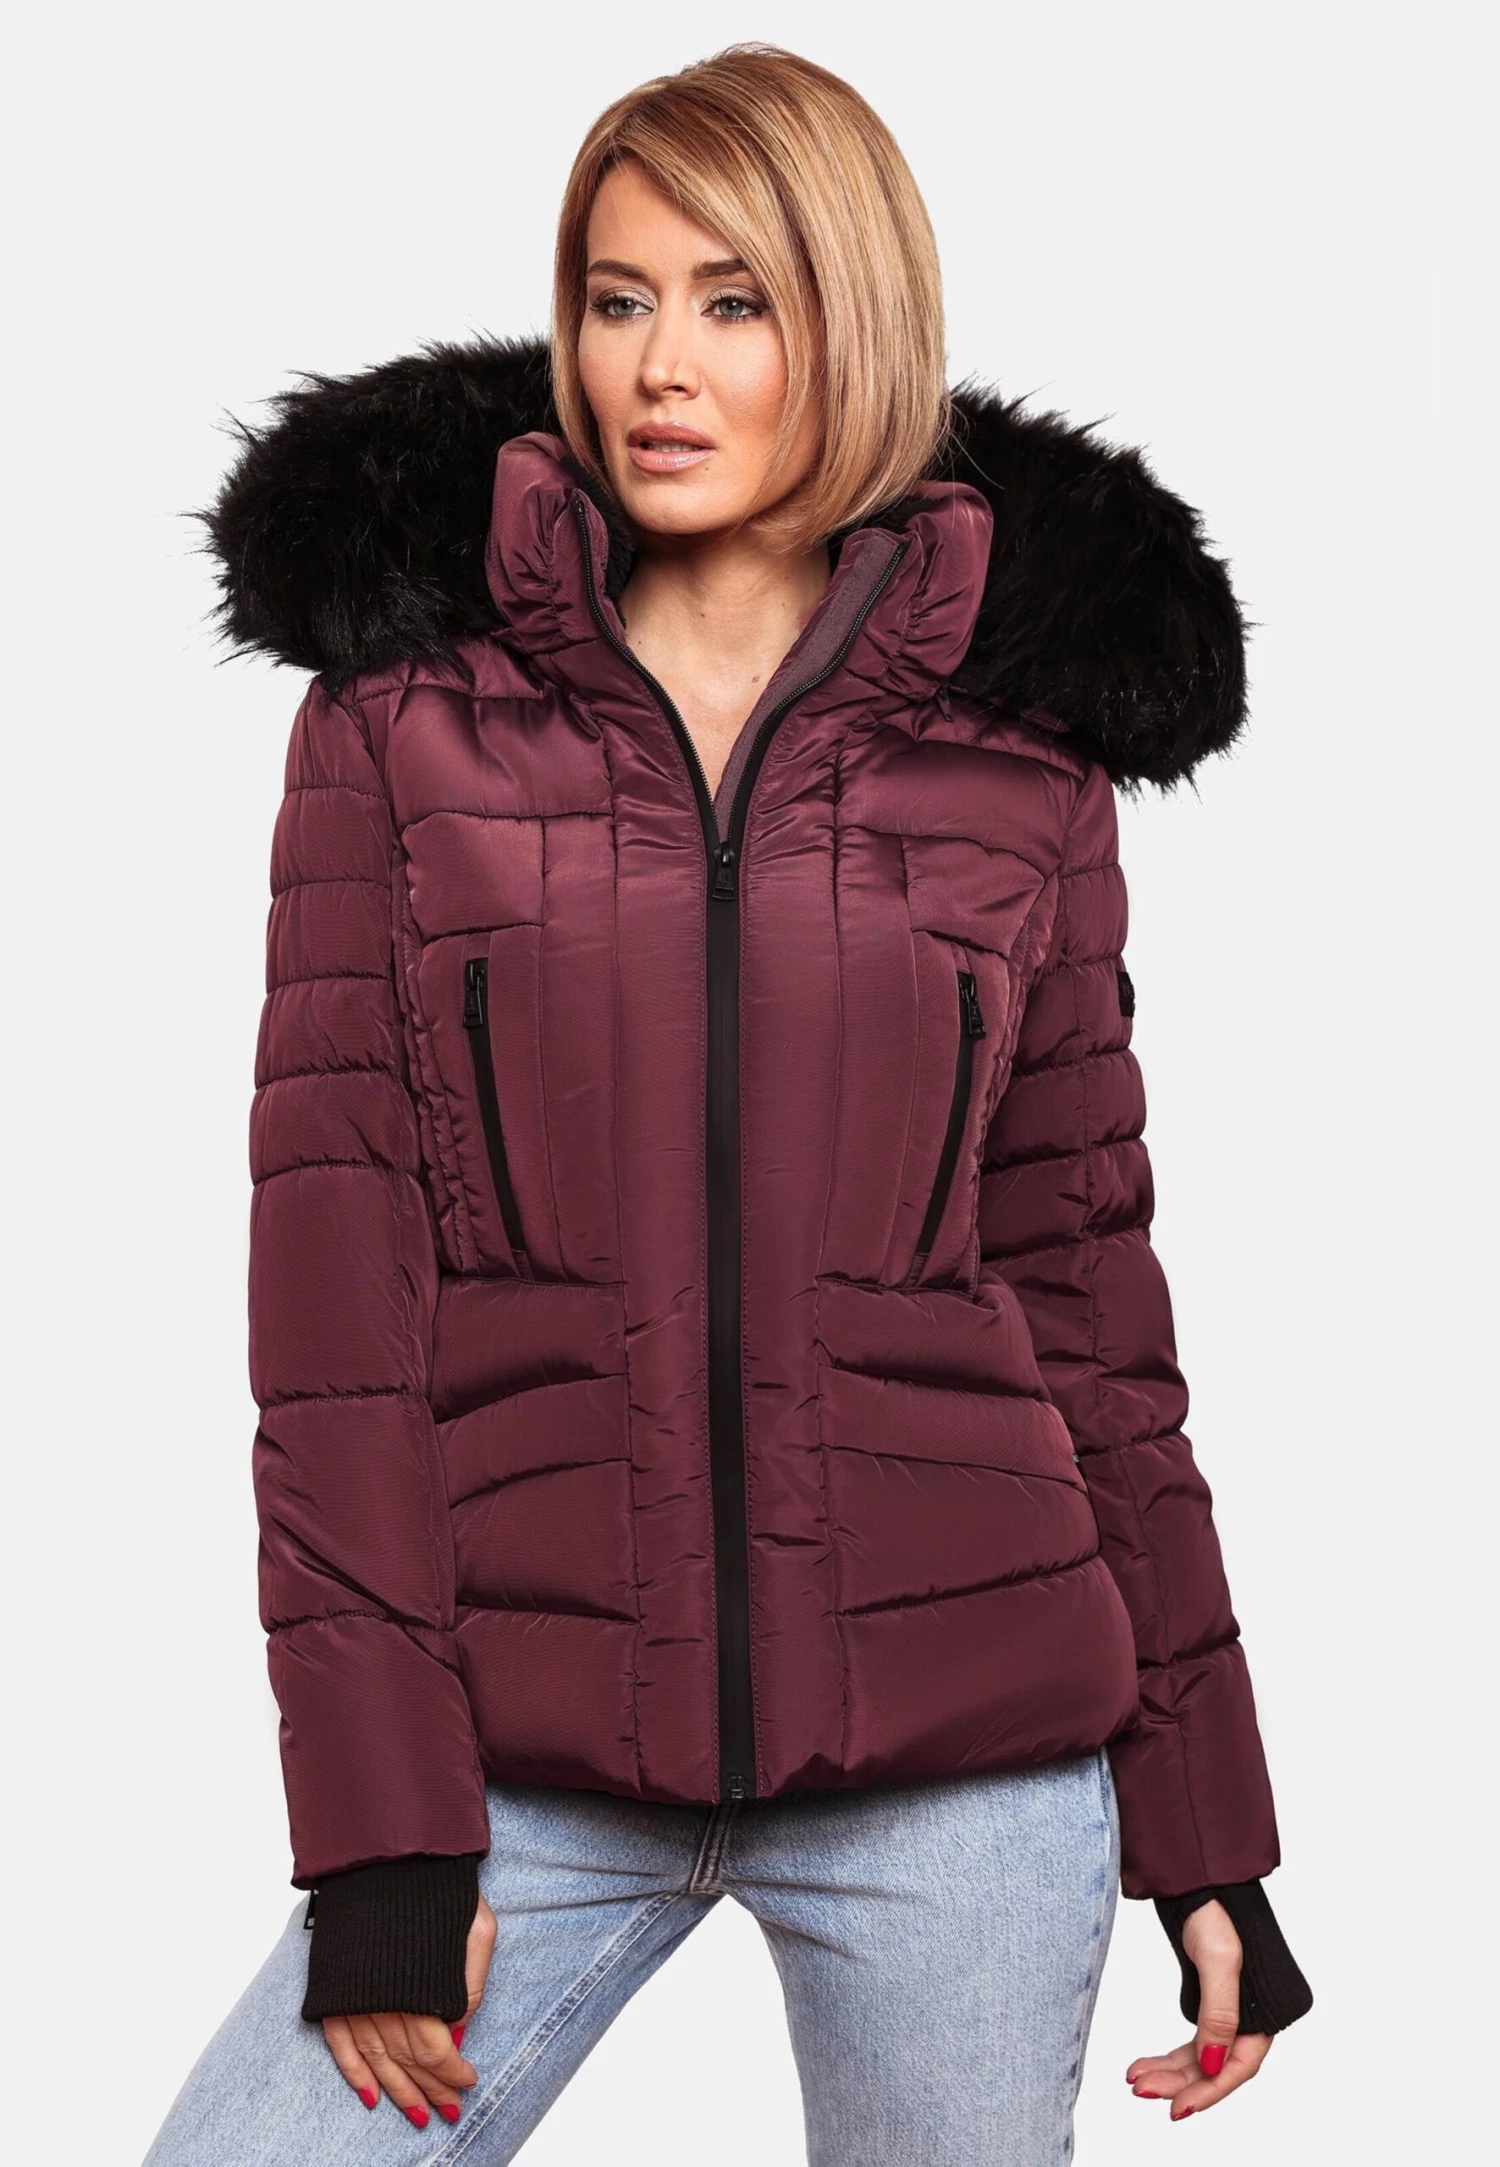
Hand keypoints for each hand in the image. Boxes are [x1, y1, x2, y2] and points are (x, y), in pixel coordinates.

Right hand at [321, 1893, 497, 2125]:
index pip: (435, 2048)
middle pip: (406, 2059)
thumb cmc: (439, 1887)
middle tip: (447, 2110)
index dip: (451, 2072)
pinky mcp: (334, 1986)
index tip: (467, 2082)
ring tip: (415, 2114)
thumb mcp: (477, 1926)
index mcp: (422, 1982)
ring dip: (395, 2090)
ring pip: (375, 2058)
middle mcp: (384, 1994)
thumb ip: (473, 1980)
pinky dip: (353, 2071)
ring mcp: (355, 1992)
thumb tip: (459, 2030)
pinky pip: (339, 2041)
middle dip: (428, 2090)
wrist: (388, 1852)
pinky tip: (369, 2093)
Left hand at [1126, 1898, 1272, 2120]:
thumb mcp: (1218, 1958)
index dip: (1209, 2092)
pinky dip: (1170, 2056)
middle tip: (1141, 2091)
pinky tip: (1144, 2065)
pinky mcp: (1206, 2000)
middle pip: (1215, 2065)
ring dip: (1170, 2072)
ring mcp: (1227, 2010)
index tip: (1176, 2110)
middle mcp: (1250, 2016)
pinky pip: (1192, 2041)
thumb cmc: (1217, 1910)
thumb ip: (1218, 2013)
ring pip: (1200, 2057)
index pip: (1238, 2066)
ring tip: (1135, 2079)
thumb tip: (1213, 2065)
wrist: (1200, 1876)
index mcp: (1264, 2012)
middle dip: (1179, 2082)